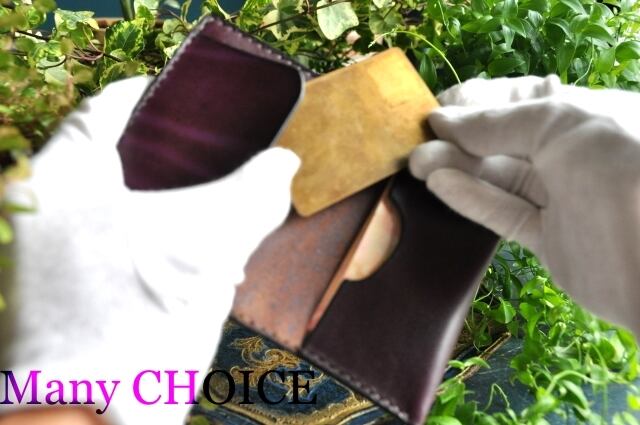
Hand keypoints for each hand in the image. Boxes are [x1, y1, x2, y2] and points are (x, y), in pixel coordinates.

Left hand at [0, 77, 298, 423]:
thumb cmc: (139, 330)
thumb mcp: (208, 249)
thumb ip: (253, 193)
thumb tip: (285, 162)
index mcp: (61, 177)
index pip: (110, 107)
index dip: (160, 95)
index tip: (198, 97)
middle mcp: (35, 205)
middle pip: (111, 153)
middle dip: (169, 154)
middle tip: (219, 155)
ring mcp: (36, 250)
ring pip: (109, 200)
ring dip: (162, 201)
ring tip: (215, 207)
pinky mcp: (47, 287)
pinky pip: (100, 238)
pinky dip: (144, 237)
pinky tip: (190, 257)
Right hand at [409, 75, 639, 334]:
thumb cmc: (621, 173)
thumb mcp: (563, 126)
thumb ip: (500, 122)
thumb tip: (444, 120)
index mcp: (588, 115)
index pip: (522, 100)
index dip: (477, 103)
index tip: (435, 109)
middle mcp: (574, 154)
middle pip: (504, 140)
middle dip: (459, 139)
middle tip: (416, 144)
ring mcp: (561, 198)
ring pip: (499, 177)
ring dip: (457, 168)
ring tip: (417, 164)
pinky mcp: (548, 239)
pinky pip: (505, 213)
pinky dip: (472, 199)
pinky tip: (440, 185)